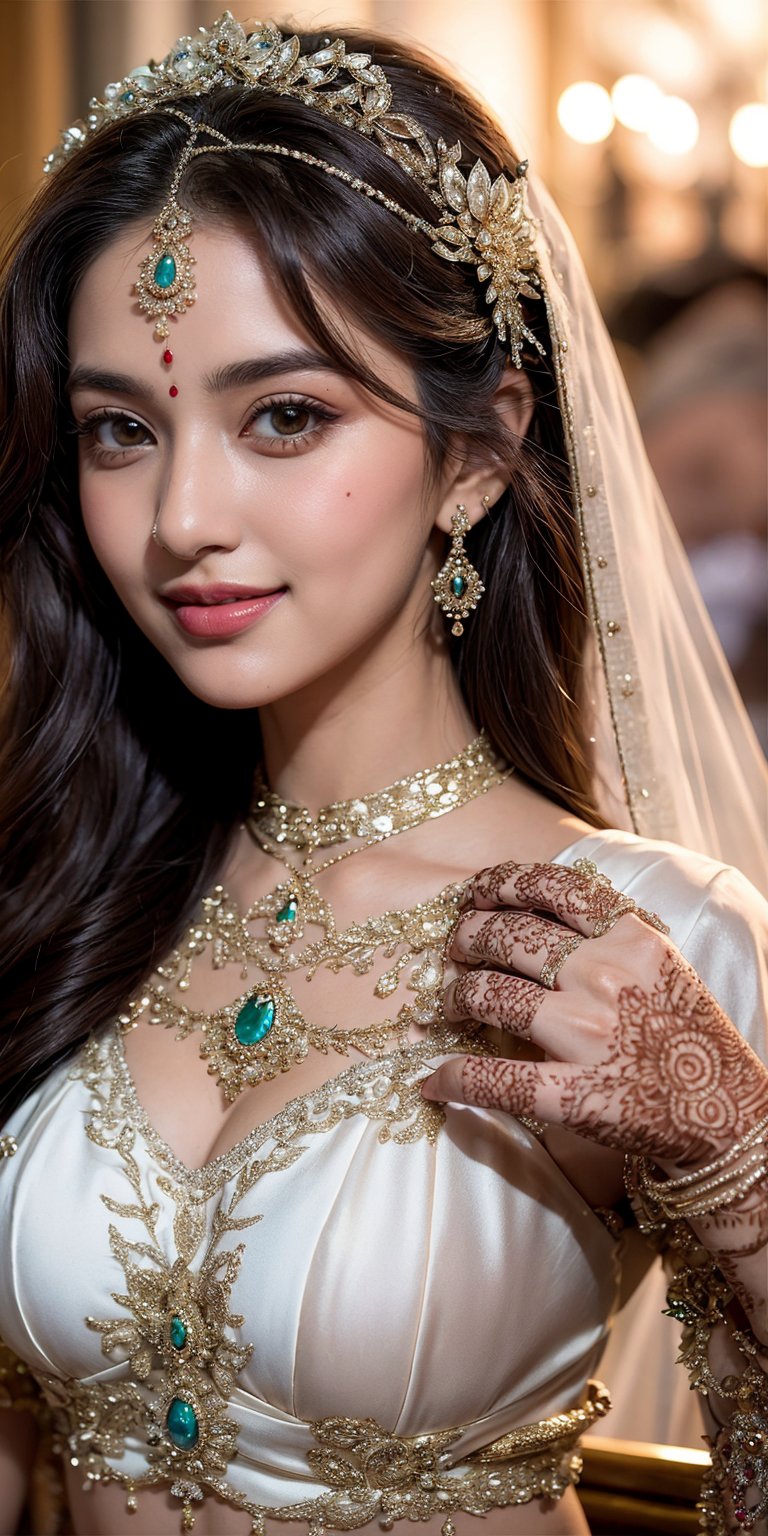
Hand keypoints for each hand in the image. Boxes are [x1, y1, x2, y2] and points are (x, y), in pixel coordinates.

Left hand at [421, 860, 767, 1169]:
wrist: (726, 1115)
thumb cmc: (689, 1038)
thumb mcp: (660, 965)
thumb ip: (606, 934)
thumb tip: (534, 912)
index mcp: (629, 939)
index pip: (550, 888)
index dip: (498, 883)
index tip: (474, 893)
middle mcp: (605, 976)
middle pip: (508, 936)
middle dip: (466, 936)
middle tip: (453, 947)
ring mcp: (586, 1034)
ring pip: (491, 995)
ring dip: (455, 996)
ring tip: (446, 1003)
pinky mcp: (571, 1094)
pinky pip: (492, 1078)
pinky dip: (453, 1077)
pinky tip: (434, 1081)